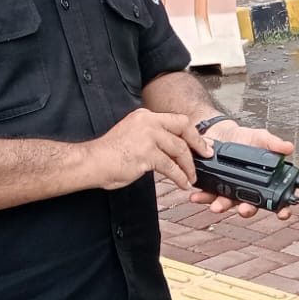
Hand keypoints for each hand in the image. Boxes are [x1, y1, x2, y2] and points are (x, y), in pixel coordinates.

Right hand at [91, 109, 209, 191]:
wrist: (92, 162)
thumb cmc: (109, 154)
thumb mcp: (132, 135)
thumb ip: (152, 137)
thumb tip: (173, 148)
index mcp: (145, 116)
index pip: (176, 120)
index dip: (192, 133)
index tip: (201, 143)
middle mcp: (148, 122)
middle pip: (183, 128)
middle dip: (198, 143)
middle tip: (206, 155)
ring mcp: (147, 137)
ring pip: (180, 149)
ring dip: (189, 166)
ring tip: (192, 177)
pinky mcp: (146, 154)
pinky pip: (171, 167)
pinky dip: (180, 176)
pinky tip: (182, 183)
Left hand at [186, 120, 294, 218]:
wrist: (221, 131)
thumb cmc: (244, 138)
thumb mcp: (260, 138)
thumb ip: (273, 143)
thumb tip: (289, 147)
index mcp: (263, 182)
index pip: (276, 200)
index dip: (281, 209)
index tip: (282, 213)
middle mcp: (247, 190)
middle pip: (250, 206)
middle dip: (247, 210)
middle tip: (244, 209)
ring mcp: (229, 190)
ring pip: (227, 204)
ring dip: (222, 206)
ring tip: (216, 206)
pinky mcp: (212, 186)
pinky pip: (208, 195)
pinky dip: (202, 197)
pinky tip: (196, 196)